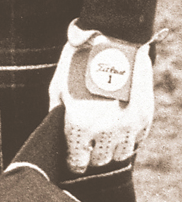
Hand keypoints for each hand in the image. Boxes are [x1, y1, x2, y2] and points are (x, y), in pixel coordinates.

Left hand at [47, 20, 154, 172]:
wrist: (111, 39)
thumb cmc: (78, 61)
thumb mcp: (58, 85)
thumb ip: (57, 113)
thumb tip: (58, 132)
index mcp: (80, 124)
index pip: (78, 162)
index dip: (74, 162)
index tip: (73, 160)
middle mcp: (106, 131)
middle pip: (100, 161)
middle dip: (92, 155)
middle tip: (87, 145)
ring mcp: (128, 126)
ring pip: (121, 155)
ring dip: (111, 149)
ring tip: (103, 136)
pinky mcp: (144, 118)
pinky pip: (136, 141)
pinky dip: (127, 138)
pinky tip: (118, 126)